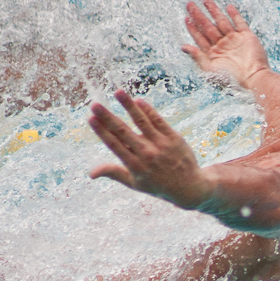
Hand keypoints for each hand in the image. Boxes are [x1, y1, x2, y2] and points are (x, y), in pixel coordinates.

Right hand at [88, 90, 209, 208]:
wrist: (189, 187)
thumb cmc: (158, 185)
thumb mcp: (135, 183)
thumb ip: (113, 173)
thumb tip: (90, 173)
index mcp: (135, 165)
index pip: (114, 144)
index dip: (102, 131)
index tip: (90, 118)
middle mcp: (147, 154)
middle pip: (123, 132)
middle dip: (108, 117)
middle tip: (95, 104)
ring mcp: (161, 145)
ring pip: (142, 121)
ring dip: (129, 106)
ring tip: (118, 92)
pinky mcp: (173, 138)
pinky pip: (158, 121)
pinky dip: (148, 110)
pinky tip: (138, 100)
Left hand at [182, 0, 269, 89]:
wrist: (253, 79)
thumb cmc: (231, 79)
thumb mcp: (210, 69)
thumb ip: (197, 56)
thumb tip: (183, 47)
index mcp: (213, 54)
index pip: (200, 37)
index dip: (193, 28)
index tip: (186, 18)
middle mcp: (223, 45)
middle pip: (208, 27)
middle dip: (199, 15)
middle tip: (190, 4)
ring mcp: (235, 40)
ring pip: (222, 22)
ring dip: (214, 11)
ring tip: (205, 0)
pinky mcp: (247, 37)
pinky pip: (239, 23)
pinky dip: (234, 15)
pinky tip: (228, 7)